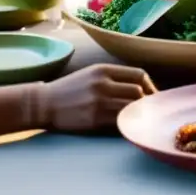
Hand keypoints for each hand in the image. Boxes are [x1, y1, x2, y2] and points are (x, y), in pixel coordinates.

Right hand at [39, 64, 156, 130]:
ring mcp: (98, 101)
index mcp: (103, 69)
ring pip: (132, 107)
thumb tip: (140, 88)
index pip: (138, 74)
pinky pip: (120, 121)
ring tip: (141, 119)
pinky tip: (128, 125)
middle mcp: (102, 83)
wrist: (43, 104)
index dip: (150, 86)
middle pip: (138, 91)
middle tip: (150, 111)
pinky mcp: (94, 119)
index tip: (152, 96)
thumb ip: (113, 78)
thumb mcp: (90, 74)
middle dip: (147, 102)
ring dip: (139, 114)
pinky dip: (128, 123)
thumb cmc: (68, 90)